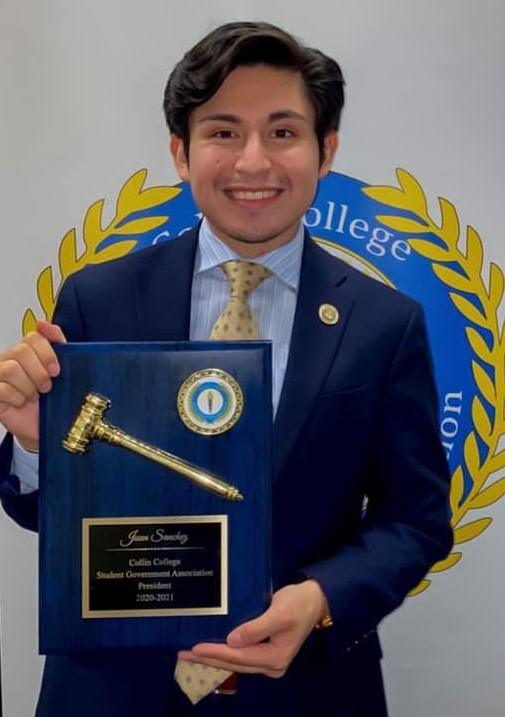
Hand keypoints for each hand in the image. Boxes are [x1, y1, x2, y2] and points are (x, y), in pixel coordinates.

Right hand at [0, 320, 65, 448]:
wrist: (43, 425)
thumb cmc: (51, 398)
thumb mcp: (62, 368)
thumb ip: (57, 342)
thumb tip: (44, 323)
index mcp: (27, 351)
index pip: (33, 337)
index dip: (47, 353)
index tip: (57, 370)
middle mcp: (9, 359)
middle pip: (21, 351)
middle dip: (39, 372)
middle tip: (46, 387)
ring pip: (11, 369)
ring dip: (29, 387)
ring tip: (34, 396)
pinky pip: (3, 389)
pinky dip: (18, 398)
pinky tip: (22, 403)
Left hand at [178, 580, 327, 677]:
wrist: (316, 599)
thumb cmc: (298, 603)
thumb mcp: (279, 613)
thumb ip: (256, 628)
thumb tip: (232, 642)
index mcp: (275, 658)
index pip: (238, 657)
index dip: (215, 653)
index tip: (194, 648)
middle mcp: (272, 664)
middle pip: (235, 663)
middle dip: (209, 659)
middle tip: (184, 653)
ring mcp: (269, 660)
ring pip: (236, 662)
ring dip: (215, 658)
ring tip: (192, 654)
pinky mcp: (266, 651)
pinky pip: (241, 656)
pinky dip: (225, 653)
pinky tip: (212, 650)